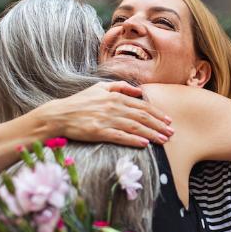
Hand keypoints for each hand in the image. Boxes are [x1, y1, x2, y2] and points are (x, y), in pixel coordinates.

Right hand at [33, 81, 172, 147]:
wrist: (59, 115)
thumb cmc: (79, 102)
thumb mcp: (99, 87)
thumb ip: (120, 87)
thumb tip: (139, 91)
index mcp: (115, 97)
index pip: (142, 106)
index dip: (157, 114)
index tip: (168, 121)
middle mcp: (114, 107)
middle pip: (142, 117)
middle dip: (159, 125)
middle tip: (171, 133)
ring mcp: (107, 119)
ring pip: (135, 127)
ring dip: (151, 134)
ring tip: (163, 140)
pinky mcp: (99, 131)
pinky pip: (120, 136)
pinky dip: (134, 140)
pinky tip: (144, 144)